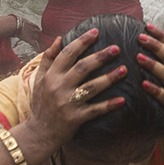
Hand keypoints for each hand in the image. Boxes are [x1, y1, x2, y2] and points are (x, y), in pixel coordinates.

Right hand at [16, 17, 42, 50]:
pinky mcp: (30, 40)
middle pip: (39, 34)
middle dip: (39, 37)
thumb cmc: (16, 21)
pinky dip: (37, 48)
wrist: (15, 25)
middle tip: (39, 40)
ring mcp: (33, 35)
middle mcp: (34, 30)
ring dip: (39, 43)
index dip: (38, 31)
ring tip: (40, 46)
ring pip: (38, 39)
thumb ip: (23, 22)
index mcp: (32, 24)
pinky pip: (35, 45)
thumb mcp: (22, 20)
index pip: (38, 28)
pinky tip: (38, 51)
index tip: (37, 33)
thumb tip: (19, 22)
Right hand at [16, 28, 125, 158]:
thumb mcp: (39, 79)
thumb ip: (48, 58)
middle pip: (82, 68)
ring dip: (109, 78)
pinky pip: (96, 110)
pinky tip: (122, 100)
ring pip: (91, 87)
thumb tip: (59, 38)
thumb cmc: (41, 104)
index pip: (67, 54)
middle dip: (100, 57)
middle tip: (116, 48)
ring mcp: (68, 103)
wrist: (39, 133)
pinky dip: (109, 105)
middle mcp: (59, 87)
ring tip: (124, 69)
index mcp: (51, 76)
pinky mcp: (76, 118)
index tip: (96, 31)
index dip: (82, 41)